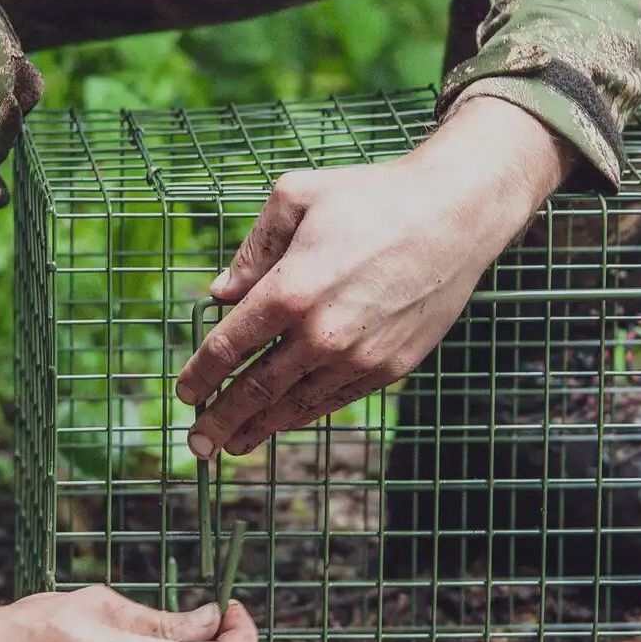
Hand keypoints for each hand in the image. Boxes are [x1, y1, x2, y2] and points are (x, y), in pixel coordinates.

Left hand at [176, 96, 572, 457]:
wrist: (455, 216)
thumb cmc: (372, 196)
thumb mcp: (297, 196)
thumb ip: (252, 250)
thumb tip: (220, 294)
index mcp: (290, 291)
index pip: (229, 346)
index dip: (201, 375)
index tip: (184, 393)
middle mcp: (321, 334)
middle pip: (256, 389)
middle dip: (220, 420)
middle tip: (197, 444)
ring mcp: (358, 357)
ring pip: (295, 405)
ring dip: (259, 428)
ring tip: (232, 445)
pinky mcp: (390, 367)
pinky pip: (335, 400)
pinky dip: (304, 414)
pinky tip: (285, 420)